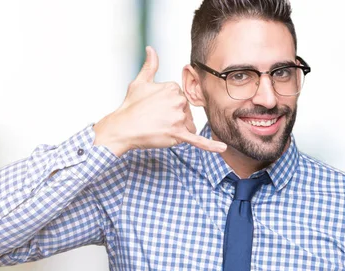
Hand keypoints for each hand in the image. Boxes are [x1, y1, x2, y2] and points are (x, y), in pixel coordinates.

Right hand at [93, 46, 226, 156]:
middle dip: (175, 119)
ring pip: (189, 126)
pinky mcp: (177, 134)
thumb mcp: (140, 81)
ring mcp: (178, 118)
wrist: (123, 127)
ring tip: (160, 129)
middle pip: (186, 113)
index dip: (170, 106)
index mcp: (172, 88)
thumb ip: (150, 65)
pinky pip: (197, 140)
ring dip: (178, 130)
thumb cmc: (130, 106)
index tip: (156, 108)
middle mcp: (178, 101)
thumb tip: (151, 49)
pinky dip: (210, 145)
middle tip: (156, 120)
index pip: (181, 99)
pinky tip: (222, 147)